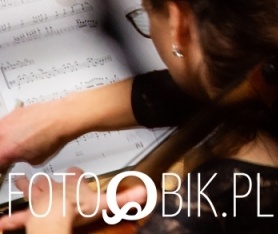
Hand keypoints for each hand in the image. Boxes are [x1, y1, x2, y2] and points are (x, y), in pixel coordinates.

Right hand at [0, 100, 73, 170]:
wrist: (63, 118)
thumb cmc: (53, 137)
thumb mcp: (35, 160)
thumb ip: (19, 159)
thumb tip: (17, 157)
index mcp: (4, 152)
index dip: (2, 166)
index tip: (5, 165)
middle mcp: (2, 136)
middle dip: (3, 151)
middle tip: (9, 153)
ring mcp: (6, 122)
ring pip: (0, 134)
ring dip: (4, 140)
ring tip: (16, 141)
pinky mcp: (12, 113)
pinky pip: (5, 124)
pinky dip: (10, 129)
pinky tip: (21, 130)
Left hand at [0, 167, 146, 231]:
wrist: (54, 217)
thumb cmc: (77, 209)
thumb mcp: (103, 203)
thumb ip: (124, 198)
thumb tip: (145, 192)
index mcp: (72, 184)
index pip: (76, 175)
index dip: (76, 174)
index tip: (75, 171)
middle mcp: (55, 189)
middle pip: (50, 182)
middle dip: (45, 180)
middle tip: (40, 178)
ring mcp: (39, 201)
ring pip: (31, 193)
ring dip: (26, 189)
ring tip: (19, 183)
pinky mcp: (28, 217)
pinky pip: (17, 218)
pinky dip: (10, 220)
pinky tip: (2, 224)